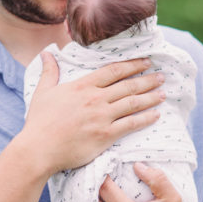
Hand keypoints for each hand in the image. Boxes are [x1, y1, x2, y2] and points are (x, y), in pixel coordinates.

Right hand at [24, 53, 165, 173]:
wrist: (39, 149)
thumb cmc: (39, 122)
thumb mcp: (42, 92)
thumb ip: (49, 71)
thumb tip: (47, 52)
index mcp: (82, 86)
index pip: (113, 71)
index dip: (132, 65)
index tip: (145, 62)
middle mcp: (95, 98)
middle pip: (128, 85)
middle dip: (147, 80)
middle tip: (161, 77)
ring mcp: (102, 117)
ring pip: (133, 103)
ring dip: (151, 97)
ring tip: (163, 93)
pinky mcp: (106, 135)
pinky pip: (131, 124)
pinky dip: (145, 118)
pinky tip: (155, 115)